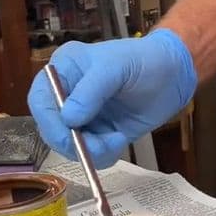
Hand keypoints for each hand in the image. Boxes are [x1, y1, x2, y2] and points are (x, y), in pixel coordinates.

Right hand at [27, 29, 196, 168]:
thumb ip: (92, 91)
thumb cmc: (145, 60)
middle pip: (51, 128)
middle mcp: (67, 95)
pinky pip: (91, 154)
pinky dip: (103, 155)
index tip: (70, 132)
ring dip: (91, 150)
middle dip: (72, 141)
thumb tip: (68, 119)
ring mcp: (84, 117)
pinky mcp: (100, 134)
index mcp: (63, 71)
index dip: (49, 120)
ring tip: (117, 138)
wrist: (175, 75)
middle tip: (98, 145)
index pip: (40, 100)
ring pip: (70, 146)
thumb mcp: (117, 67)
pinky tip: (120, 139)